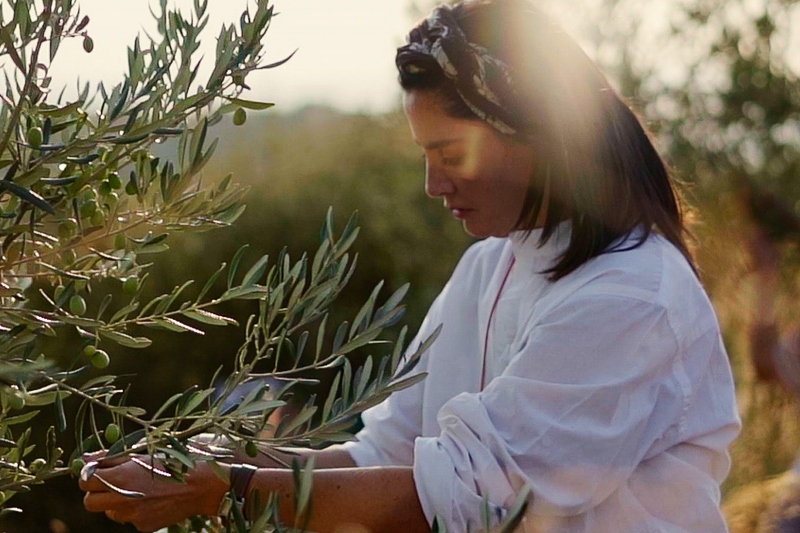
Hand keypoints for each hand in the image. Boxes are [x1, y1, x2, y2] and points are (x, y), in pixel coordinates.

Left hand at [79, 454, 229, 531]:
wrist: (204, 485)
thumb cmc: (177, 461)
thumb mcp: (145, 452)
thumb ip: (112, 456)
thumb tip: (87, 458)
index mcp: (122, 476)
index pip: (85, 481)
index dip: (89, 475)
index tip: (97, 470)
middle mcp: (123, 498)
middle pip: (89, 502)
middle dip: (95, 493)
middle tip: (109, 483)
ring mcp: (133, 515)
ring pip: (110, 512)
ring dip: (116, 502)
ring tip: (137, 490)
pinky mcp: (144, 526)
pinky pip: (130, 518)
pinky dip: (135, 510)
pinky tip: (152, 498)